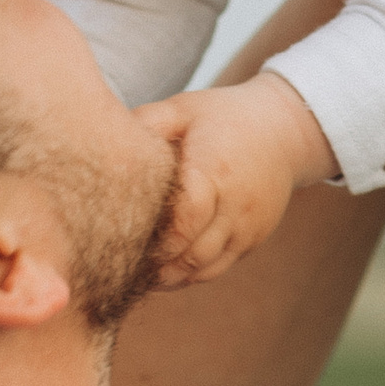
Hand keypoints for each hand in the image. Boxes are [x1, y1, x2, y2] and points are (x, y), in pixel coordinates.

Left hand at [134, 74, 338, 289]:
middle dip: (155, 267)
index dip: (153, 242)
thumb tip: (99, 139)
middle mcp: (236, 205)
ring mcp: (248, 227)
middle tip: (120, 268)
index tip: (122, 244)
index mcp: (214, 172)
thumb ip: (145, 123)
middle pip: (192, 254)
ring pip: (204, 268)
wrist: (285, 130)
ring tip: (139, 275)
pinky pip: (219, 267)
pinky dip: (191, 273)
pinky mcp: (254, 239)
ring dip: (171, 277)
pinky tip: (166, 269)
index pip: (183, 222)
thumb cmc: (224, 116)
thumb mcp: (184, 109)